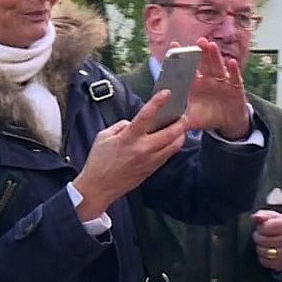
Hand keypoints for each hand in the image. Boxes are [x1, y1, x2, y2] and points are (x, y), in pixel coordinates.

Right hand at [72, 90, 187, 218]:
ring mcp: (150, 160)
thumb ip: (121, 126)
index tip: (167, 93)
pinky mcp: (152, 169)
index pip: (146, 116)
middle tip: (183, 114)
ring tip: (179, 128)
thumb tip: (132, 122)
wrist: (98, 188)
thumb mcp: (103, 137)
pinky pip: (169, 155)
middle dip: (180, 121)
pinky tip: (170, 141)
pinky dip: (173, 146)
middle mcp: (142, 148)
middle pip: (171, 132)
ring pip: (175, 145)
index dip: (158, 103)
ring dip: (180, 134)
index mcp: (128, 138)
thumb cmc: (98, 162)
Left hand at [182, 38, 250, 139]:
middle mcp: (209, 80)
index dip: (182, 58)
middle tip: (197, 41)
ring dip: (215, 56)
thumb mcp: (190, 120)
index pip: (187, 69)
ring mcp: (222, 82)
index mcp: (196, 85)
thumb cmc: (207, 118)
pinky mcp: (235, 88)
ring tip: (211, 45)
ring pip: (218, 67)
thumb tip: (159, 123)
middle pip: (204, 63)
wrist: (227, 124)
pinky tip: (231, 62)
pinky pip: (234, 78)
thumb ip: (176, 120)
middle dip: (201, 52)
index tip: (174, 45)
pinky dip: (233, 70)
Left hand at [251, 209, 281, 271]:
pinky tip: (267, 252)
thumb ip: (264, 215)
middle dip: (258, 238)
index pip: (265, 227)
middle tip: (262, 236)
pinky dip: (263, 258)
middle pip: (263, 240)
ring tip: (265, 244)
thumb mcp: (275, 218)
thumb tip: (254, 217)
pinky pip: (264, 261)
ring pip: (263, 251)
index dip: (261, 227)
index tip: (263, 228)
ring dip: (260, 248)